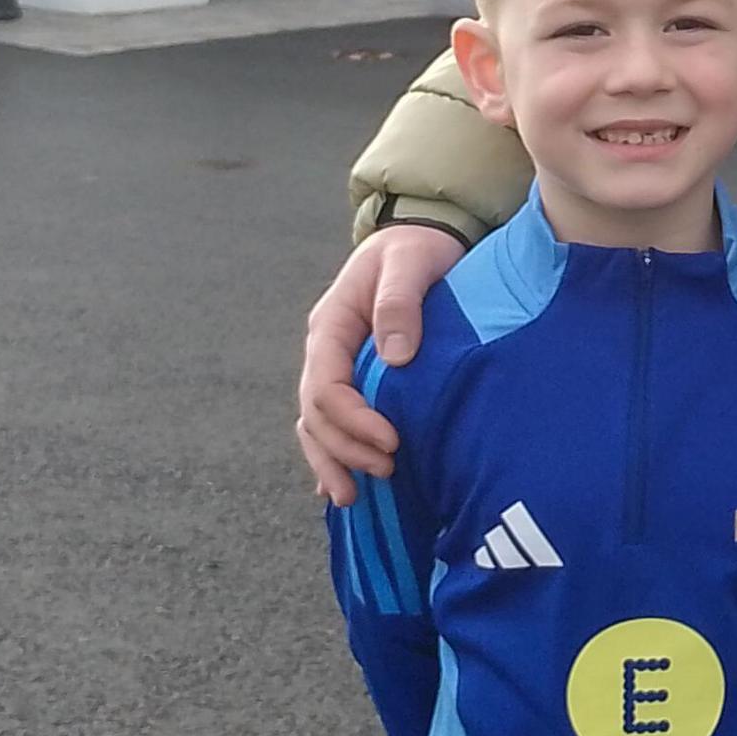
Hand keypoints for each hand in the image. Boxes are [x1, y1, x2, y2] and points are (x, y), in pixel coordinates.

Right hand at [296, 222, 469, 502]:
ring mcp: (335, 366)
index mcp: (331, 324)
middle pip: (316, 414)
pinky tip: (342, 487)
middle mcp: (325, 350)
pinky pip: (332, 424)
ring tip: (355, 497)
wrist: (420, 238)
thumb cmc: (416, 249)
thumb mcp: (411, 262)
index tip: (392, 441)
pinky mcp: (353, 379)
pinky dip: (334, 455)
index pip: (326, 384)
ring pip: (316, 426)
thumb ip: (400, 302)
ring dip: (333, 462)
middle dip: (345, 449)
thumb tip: (396, 356)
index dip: (353, 420)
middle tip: (387, 471)